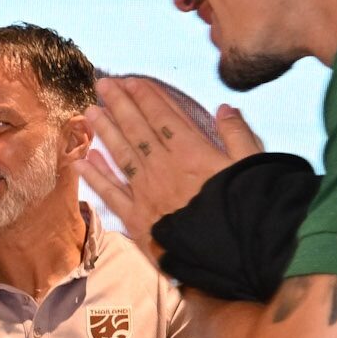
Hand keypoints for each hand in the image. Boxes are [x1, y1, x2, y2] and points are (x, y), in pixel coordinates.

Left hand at [79, 77, 265, 260]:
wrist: (230, 256)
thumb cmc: (246, 210)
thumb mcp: (252, 166)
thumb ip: (237, 134)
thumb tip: (224, 107)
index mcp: (193, 153)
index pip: (164, 117)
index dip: (146, 97)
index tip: (130, 81)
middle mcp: (164, 169)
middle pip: (137, 130)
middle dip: (119, 105)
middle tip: (101, 85)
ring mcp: (147, 193)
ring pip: (120, 156)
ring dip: (104, 132)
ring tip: (90, 112)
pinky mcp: (136, 218)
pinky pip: (111, 194)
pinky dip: (96, 176)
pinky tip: (83, 160)